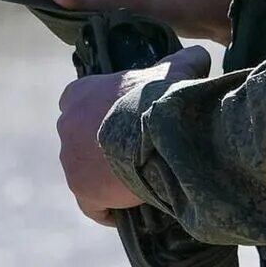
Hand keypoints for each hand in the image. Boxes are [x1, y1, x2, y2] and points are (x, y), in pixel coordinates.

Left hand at [56, 46, 211, 225]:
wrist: (156, 131)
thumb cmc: (162, 97)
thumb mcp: (173, 72)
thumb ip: (181, 62)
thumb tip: (199, 55)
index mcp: (78, 93)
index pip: (80, 105)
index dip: (102, 118)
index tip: (124, 130)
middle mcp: (66, 123)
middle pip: (81, 141)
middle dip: (101, 149)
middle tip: (136, 158)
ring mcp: (69, 157)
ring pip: (85, 172)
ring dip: (105, 178)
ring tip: (137, 183)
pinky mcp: (80, 187)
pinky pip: (91, 205)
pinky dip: (107, 209)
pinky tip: (128, 211)